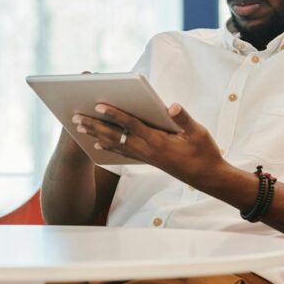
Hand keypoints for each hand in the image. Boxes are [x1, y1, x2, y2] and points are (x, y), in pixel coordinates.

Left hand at [71, 102, 224, 185]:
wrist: (207, 177)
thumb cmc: (204, 153)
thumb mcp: (199, 133)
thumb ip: (184, 119)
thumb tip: (172, 106)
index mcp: (157, 141)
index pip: (130, 124)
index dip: (114, 114)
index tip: (98, 105)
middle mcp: (146, 150)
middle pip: (115, 135)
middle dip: (95, 125)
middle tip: (75, 117)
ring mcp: (145, 156)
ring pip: (115, 144)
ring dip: (96, 134)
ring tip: (80, 128)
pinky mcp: (147, 160)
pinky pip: (122, 152)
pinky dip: (109, 146)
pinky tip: (98, 144)